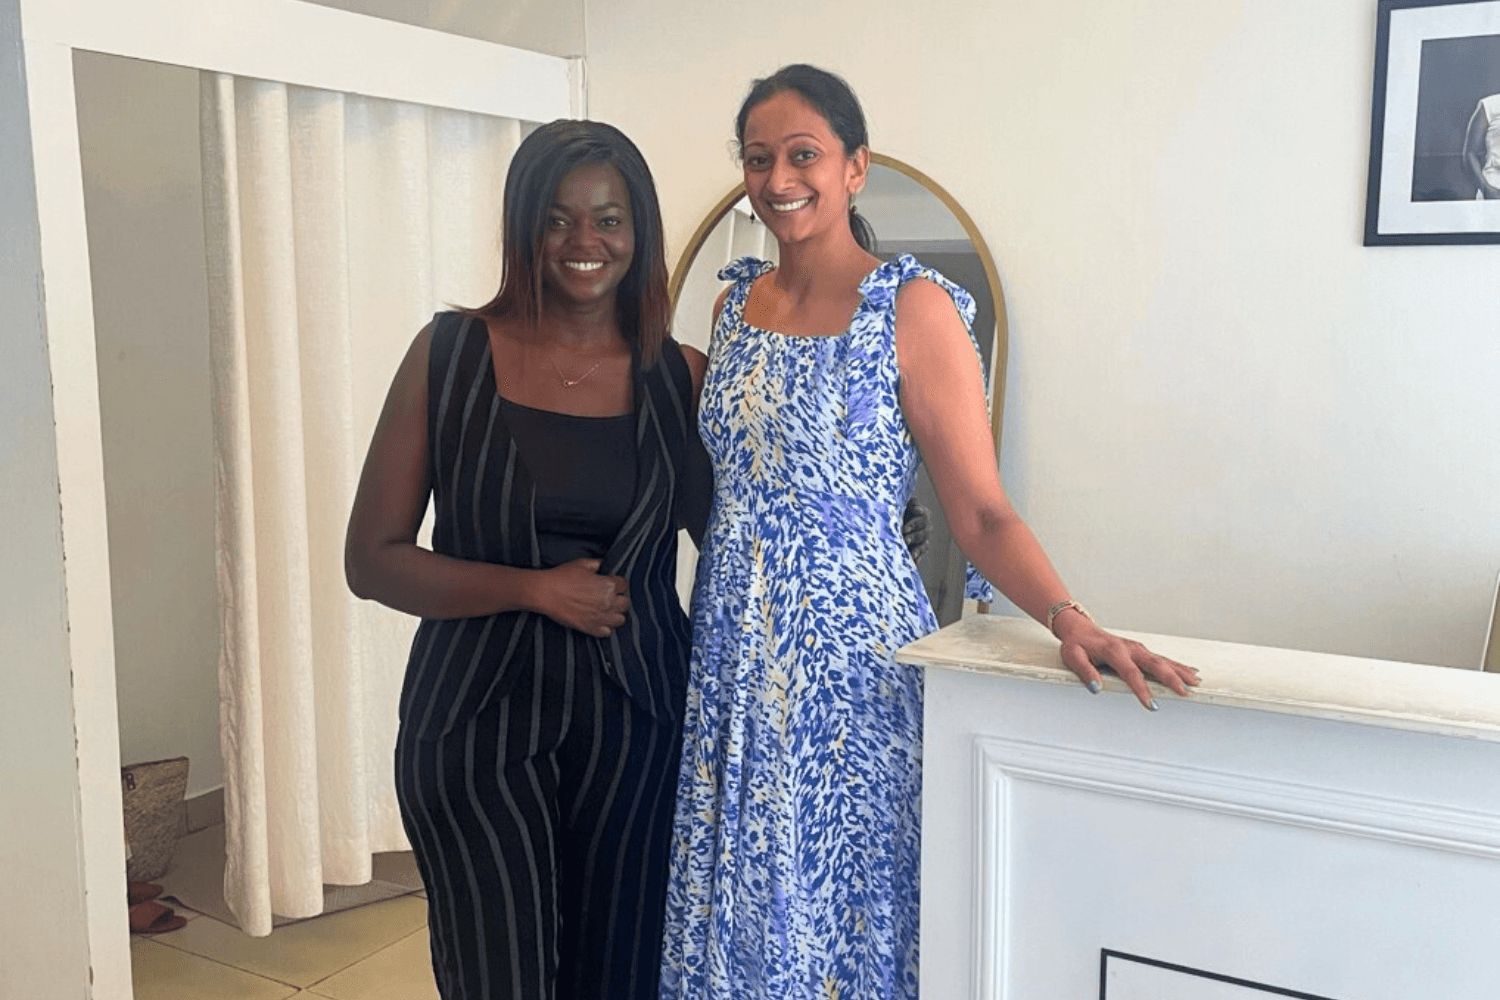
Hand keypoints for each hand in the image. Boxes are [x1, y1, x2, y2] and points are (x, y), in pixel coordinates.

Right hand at [531, 559, 628, 637]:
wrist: (546, 592)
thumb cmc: (562, 577)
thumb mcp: (582, 563)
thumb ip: (597, 564)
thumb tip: (602, 565)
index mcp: (608, 585)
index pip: (624, 585)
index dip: (618, 583)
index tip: (612, 584)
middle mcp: (608, 602)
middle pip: (625, 603)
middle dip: (619, 599)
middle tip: (610, 597)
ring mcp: (600, 617)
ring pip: (619, 620)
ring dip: (615, 614)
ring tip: (607, 610)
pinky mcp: (590, 628)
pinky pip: (607, 632)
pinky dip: (605, 628)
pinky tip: (599, 621)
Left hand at [902, 500, 930, 562]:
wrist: (895, 521)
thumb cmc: (899, 509)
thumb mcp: (903, 504)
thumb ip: (912, 504)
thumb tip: (919, 510)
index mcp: (924, 514)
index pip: (922, 518)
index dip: (913, 524)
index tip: (904, 529)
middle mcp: (927, 526)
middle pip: (923, 532)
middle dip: (913, 536)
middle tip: (905, 540)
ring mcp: (926, 538)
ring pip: (924, 544)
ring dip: (917, 549)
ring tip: (911, 554)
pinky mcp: (922, 548)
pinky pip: (922, 553)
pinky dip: (918, 558)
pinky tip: (914, 562)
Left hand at [1052, 610, 1199, 710]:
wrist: (1080, 628)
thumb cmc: (1076, 644)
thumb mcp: (1073, 656)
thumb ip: (1085, 672)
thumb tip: (1096, 688)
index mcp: (1114, 651)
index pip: (1131, 673)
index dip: (1142, 689)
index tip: (1151, 705)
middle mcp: (1129, 648)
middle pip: (1155, 664)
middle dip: (1171, 679)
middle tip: (1185, 692)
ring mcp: (1137, 649)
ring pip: (1163, 660)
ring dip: (1180, 672)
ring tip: (1196, 684)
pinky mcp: (1140, 651)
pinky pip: (1161, 659)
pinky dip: (1177, 666)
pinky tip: (1190, 673)